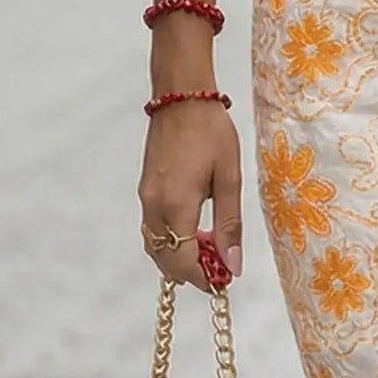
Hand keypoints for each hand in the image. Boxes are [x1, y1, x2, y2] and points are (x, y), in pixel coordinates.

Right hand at [138, 99, 242, 293]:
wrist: (182, 96)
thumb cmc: (211, 131)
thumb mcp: (230, 177)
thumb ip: (229, 224)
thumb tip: (232, 264)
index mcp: (176, 204)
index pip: (183, 261)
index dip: (203, 278)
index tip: (225, 281)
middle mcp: (154, 206)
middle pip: (166, 260)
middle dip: (192, 272)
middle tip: (221, 268)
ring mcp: (146, 198)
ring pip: (156, 246)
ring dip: (180, 257)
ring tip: (211, 250)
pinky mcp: (145, 189)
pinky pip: (153, 229)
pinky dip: (171, 240)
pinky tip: (194, 231)